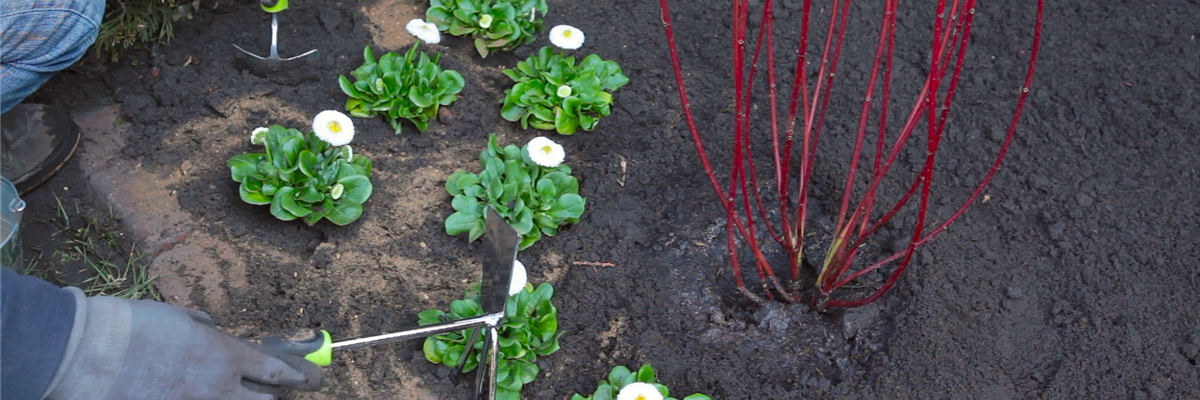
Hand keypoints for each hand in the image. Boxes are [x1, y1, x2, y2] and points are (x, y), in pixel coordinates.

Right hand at [47, 291, 322, 399]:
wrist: (88, 352)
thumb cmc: (131, 326)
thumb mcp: (176, 317)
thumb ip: (202, 328)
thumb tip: (211, 329)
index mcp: (224, 354)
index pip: (273, 371)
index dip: (293, 376)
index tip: (306, 379)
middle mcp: (217, 387)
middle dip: (269, 398)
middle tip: (271, 393)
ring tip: (228, 393)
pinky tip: (185, 394)